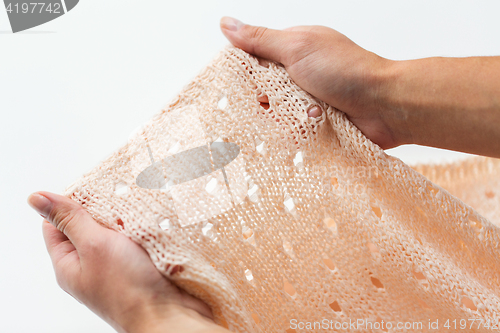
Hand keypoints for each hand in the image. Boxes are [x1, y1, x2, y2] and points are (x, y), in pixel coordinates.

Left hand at [28, 191, 228, 332]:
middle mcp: (92, 266)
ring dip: (127, 220)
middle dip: (103, 210)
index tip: (90, 189)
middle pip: (88, 225)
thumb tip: (37, 199)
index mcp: (70, 264)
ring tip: (138, 214)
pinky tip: (153, 226)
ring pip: (116, 231)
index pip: (56, 224)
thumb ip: (70, 219)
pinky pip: (137, 240)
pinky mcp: (140, 266)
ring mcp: (117, 266)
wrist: (170, 315)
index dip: (69, 203)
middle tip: (118, 199)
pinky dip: (144, 230)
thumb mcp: (94, 244)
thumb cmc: (130, 289)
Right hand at [220, 17, 499, 157]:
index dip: (242, 73)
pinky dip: (294, 133)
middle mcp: (298, 74)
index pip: (253, 60)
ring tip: (301, 115)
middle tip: (270, 105)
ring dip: (282, 119)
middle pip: (262, 91)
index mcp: (293, 50)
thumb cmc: (346, 71)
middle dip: (262, 101)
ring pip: (275, 114)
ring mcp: (307, 100)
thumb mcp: (297, 48)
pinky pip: (292, 131)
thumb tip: (226, 23)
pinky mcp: (315, 123)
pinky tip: (304, 129)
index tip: (236, 85)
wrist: (385, 106)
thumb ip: (260, 40)